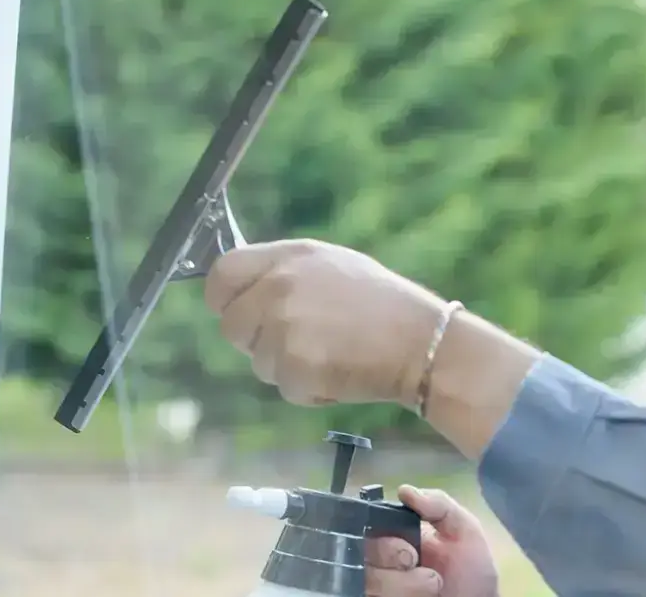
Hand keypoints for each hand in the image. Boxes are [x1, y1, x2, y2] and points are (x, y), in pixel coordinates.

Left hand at [203, 239, 446, 406]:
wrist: (422, 342)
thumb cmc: (385, 306)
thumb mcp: (334, 268)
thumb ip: (286, 275)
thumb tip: (248, 290)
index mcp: (290, 257)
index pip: (222, 273)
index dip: (225, 298)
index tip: (238, 311)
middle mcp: (279, 287)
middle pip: (231, 325)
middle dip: (256, 340)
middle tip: (297, 342)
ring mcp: (283, 327)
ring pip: (258, 361)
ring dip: (287, 367)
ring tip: (332, 353)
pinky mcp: (293, 366)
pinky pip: (284, 387)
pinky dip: (308, 388)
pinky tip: (340, 371)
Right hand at [365, 485, 498, 596]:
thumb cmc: (471, 573)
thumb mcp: (464, 531)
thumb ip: (440, 505)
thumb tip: (404, 490)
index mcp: (394, 537)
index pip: (365, 529)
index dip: (382, 541)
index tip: (409, 551)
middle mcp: (378, 561)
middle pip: (357, 556)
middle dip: (390, 566)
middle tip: (421, 570)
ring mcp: (376, 586)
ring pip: (364, 583)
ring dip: (399, 588)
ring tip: (431, 591)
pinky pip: (368, 596)